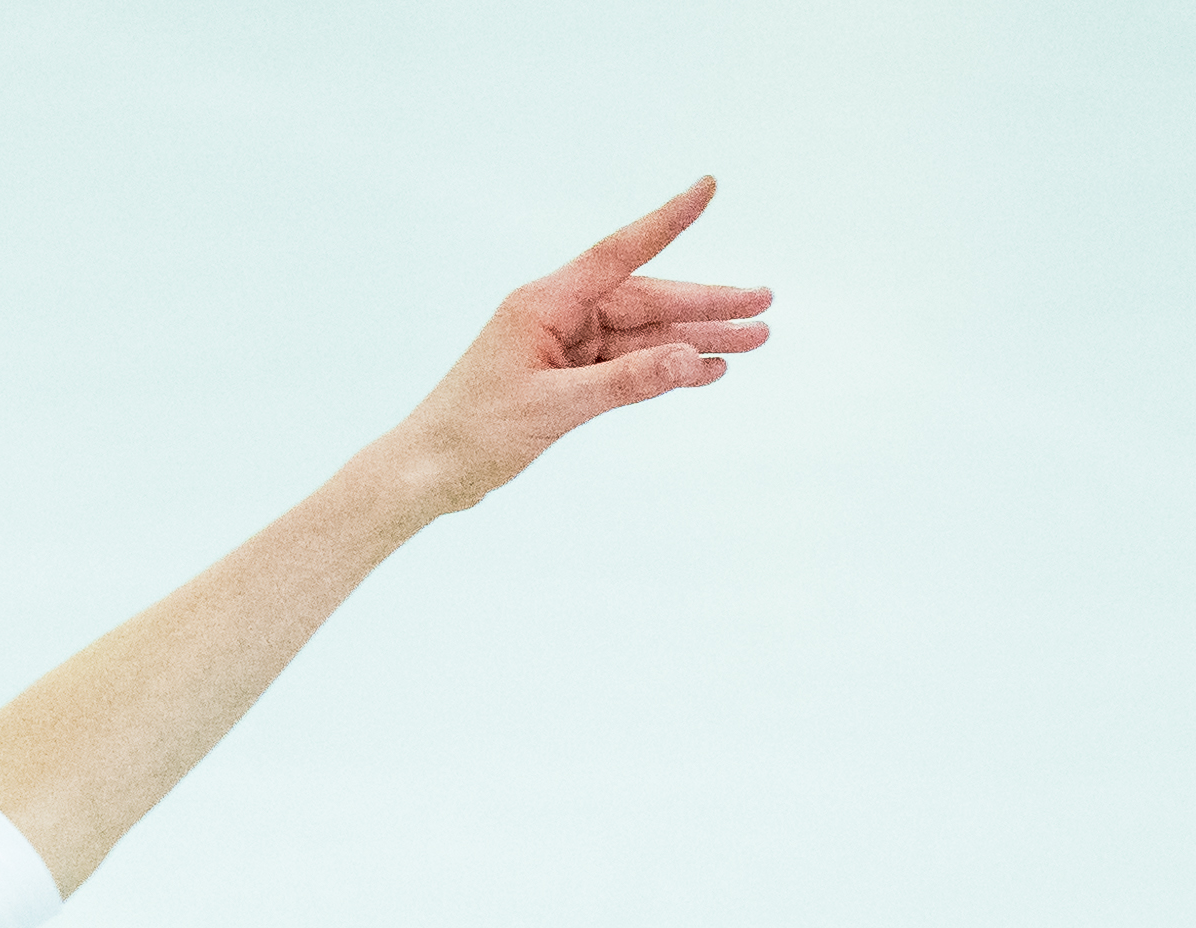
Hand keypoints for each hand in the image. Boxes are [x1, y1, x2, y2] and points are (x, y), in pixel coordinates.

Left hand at [396, 177, 770, 511]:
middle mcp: (558, 314)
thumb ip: (625, 384)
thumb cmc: (475, 433)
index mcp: (544, 302)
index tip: (707, 188)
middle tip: (765, 301)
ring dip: (697, 337)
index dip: (668, 221)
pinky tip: (707, 369)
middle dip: (706, 302)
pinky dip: (667, 368)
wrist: (431, 471)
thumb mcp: (555, 408)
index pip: (620, 253)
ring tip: (755, 339)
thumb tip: (688, 359)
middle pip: (646, 298)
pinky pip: (629, 366)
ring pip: (645, 334)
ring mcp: (565, 346)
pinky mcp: (568, 377)